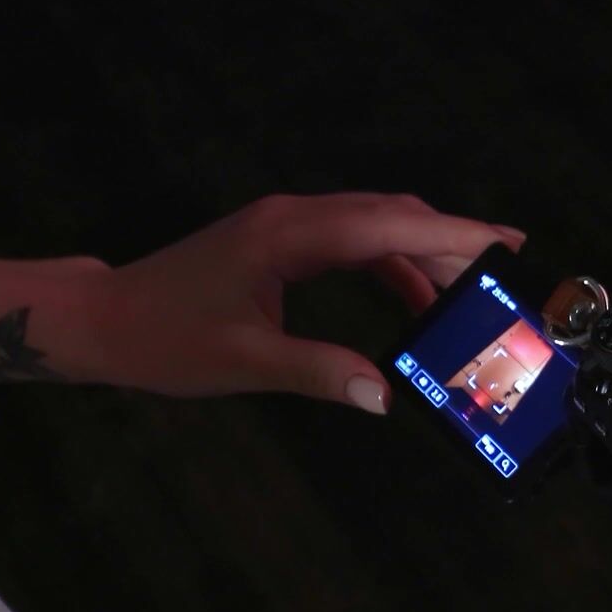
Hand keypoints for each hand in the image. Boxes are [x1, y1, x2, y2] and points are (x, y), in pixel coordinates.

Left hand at [70, 192, 524, 412]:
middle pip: (392, 216)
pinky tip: (412, 302)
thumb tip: (383, 396)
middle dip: (452, 242)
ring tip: (466, 296)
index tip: (505, 242)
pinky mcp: (281, 241)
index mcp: (288, 236)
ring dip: (423, 255)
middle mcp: (293, 218)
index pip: (388, 226)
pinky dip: (390, 265)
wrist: (105, 319)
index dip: (453, 234)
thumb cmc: (163, 339)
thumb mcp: (245, 363)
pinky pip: (353, 242)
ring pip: (376, 225)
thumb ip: (320, 373)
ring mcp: (287, 225)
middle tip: (504, 273)